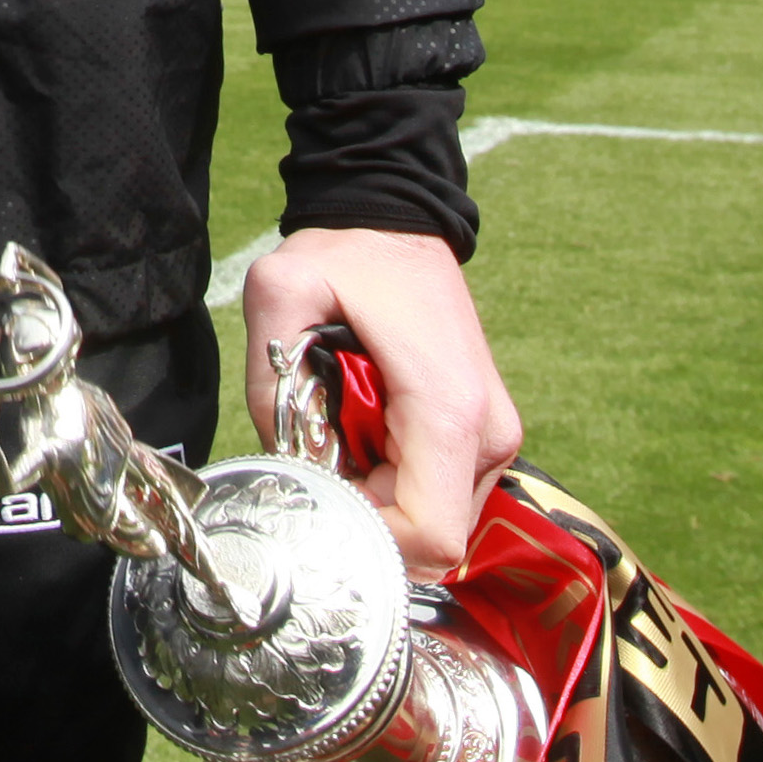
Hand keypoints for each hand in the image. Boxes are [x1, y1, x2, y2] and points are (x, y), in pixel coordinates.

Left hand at [239, 225, 519, 577]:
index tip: (322, 505)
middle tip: (319, 468)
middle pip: (432, 540)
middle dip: (367, 520)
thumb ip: (267, 376)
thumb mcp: (281, 290)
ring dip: (382, 502)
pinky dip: (398, 484)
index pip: (431, 536)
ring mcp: (495, 441)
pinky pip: (442, 494)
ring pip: (438, 522)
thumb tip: (281, 455)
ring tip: (342, 442)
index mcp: (449, 412)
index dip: (369, 540)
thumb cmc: (346, 255)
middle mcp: (488, 437)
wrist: (396, 222)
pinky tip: (364, 438)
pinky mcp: (485, 437)